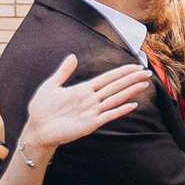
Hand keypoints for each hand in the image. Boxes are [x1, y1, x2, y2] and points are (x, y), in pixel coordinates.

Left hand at [18, 55, 150, 154]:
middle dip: (131, 79)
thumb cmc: (41, 108)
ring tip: (144, 85)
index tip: (135, 66)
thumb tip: (73, 56)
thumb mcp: (51, 85)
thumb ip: (63, 71)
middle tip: (147, 73)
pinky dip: (121, 110)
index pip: (108, 78)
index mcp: (84, 89)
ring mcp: (93, 111)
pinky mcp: (91, 123)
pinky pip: (109, 115)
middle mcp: (91, 99)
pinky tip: (133, 105)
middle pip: (116, 86)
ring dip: (130, 92)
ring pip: (115, 99)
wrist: (37, 129)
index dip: (122, 72)